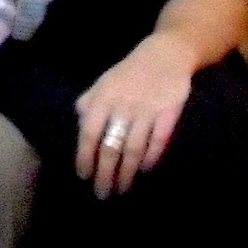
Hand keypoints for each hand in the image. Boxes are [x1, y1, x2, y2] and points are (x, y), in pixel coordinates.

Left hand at [74, 31, 194, 197]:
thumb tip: (78, 120)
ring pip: (133, 148)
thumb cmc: (129, 72)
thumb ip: (89, 101)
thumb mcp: (103, 82)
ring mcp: (146, 110)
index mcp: (103, 99)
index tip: (83, 176)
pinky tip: (144, 169)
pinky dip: (151, 157)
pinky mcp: (169, 112)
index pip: (89, 133)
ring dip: (126, 172)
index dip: (84, 156)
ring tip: (122, 188)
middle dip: (105, 173)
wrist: (165, 54)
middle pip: (110, 146)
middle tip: (102, 193)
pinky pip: (159, 140)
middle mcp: (122, 106)